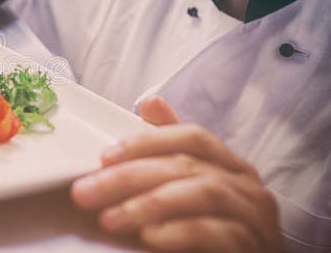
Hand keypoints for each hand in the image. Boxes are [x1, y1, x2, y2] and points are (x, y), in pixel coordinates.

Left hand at [71, 96, 281, 251]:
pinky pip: (213, 233)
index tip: (104, 157)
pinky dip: (177, 232)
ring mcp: (254, 218)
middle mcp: (247, 186)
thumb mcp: (186, 189)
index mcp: (231, 165)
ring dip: (148, 204)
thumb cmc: (212, 232)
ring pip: (201, 194)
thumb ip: (170, 151)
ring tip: (109, 219)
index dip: (147, 142)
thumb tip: (151, 102)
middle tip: (86, 191)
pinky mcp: (252, 247)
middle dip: (128, 177)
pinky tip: (148, 236)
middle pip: (186, 166)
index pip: (192, 137)